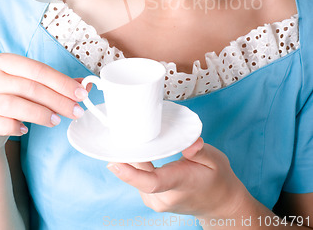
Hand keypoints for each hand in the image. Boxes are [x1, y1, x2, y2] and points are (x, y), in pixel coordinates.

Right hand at [0, 53, 87, 151]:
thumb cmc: (12, 99)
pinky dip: (16, 126)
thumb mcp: (32, 87)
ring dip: (41, 113)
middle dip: (58, 100)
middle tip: (75, 111)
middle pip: (30, 87)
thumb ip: (57, 84)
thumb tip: (86, 85)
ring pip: (15, 104)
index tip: (80, 94)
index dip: (62, 82)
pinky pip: (0, 122)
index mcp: (3, 61)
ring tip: (56, 121)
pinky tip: (26, 130)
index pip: (38, 69)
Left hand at [107, 138, 247, 220]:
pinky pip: (139, 178)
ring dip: (134, 158)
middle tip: (124, 131)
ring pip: (137, 175)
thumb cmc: (216, 178)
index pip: (151, 181)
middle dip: (130, 154)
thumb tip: (190, 143)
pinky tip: (141, 152)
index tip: (114, 161)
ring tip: (135, 138)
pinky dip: (138, 165)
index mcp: (179, 184)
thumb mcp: (214, 160)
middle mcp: (164, 197)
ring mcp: (156, 201)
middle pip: (139, 174)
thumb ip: (200, 151)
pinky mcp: (151, 199)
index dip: (130, 173)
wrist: (219, 203)